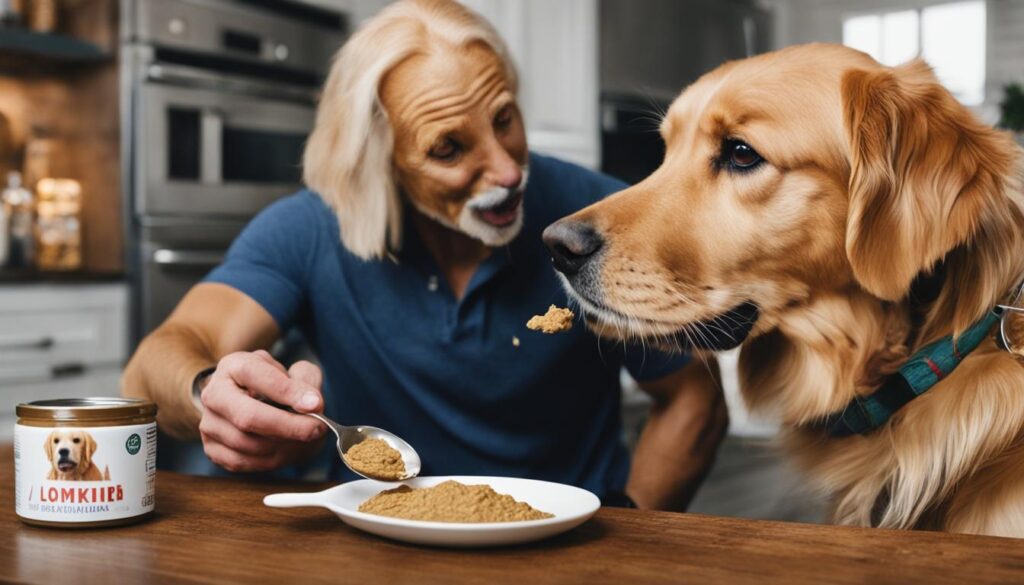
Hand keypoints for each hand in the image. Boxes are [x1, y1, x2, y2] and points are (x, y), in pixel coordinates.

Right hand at [198, 350, 326, 471]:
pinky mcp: (211, 448)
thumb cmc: (280, 388)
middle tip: (316, 428)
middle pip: (247, 416)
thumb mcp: (296, 373)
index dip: (287, 391)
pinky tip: (286, 449)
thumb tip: (312, 403)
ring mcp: (209, 423)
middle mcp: (214, 393)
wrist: (258, 407)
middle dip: (287, 426)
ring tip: (304, 437)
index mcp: (233, 366)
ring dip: (283, 444)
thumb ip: (306, 381)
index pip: (255, 374)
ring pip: (247, 443)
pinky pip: (242, 461)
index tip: (316, 404)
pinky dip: (270, 459)